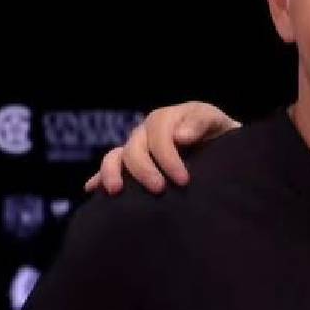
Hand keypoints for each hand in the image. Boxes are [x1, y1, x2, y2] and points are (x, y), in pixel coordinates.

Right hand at [84, 102, 239, 194]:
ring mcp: (136, 148)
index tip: (183, 179)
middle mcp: (146, 132)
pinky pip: (111, 168)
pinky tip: (91, 189)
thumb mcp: (215, 122)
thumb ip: (200, 123)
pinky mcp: (130, 164)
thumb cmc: (217, 133)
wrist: (217, 146)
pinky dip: (99, 177)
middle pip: (134, 148)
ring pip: (116, 156)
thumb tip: (180, 136)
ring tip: (116, 191)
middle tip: (159, 189)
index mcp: (166, 119)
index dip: (168, 157)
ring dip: (112, 172)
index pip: (159, 135)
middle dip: (144, 169)